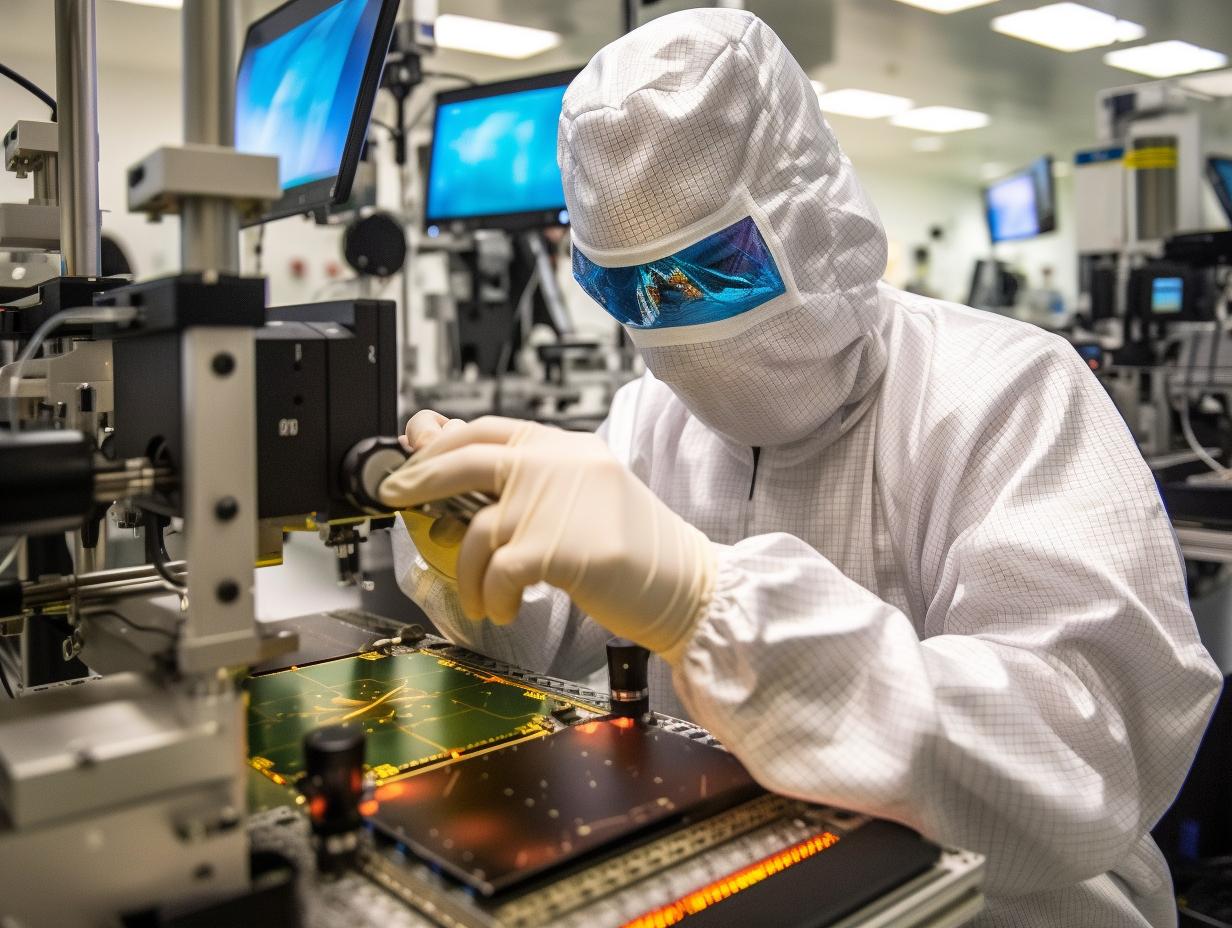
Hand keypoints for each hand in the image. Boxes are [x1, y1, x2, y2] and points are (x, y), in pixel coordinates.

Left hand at [379, 416, 714, 657]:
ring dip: (469, 573)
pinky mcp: (557, 548)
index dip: (440, 443)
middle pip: (467, 458)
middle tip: (396, 496)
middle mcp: (561, 464)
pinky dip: (492, 596)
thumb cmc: (638, 551)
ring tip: (483, 596)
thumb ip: (528, 481)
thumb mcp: (584, 499)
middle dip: (419, 478)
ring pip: (477, 531)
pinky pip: (496, 572)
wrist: (688, 586)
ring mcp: (558, 503)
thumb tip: (459, 465)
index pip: (489, 429)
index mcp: (568, 447)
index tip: (412, 457)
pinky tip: (506, 607)